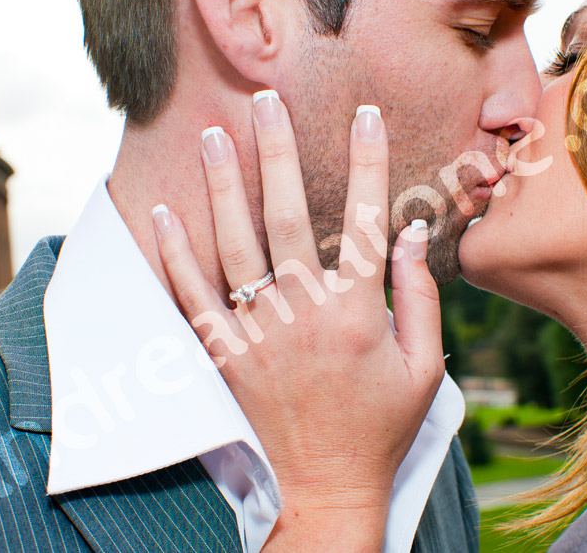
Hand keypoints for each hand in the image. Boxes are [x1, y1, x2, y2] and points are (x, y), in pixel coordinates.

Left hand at [152, 93, 444, 549]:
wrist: (328, 485)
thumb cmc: (382, 425)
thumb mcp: (424, 366)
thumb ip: (420, 295)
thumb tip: (415, 232)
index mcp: (356, 312)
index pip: (364, 220)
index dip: (368, 163)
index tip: (365, 115)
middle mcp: (302, 312)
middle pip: (285, 215)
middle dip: (275, 152)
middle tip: (264, 101)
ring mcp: (257, 332)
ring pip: (233, 245)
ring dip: (221, 186)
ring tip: (211, 136)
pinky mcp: (225, 353)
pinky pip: (192, 296)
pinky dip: (174, 253)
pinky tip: (162, 213)